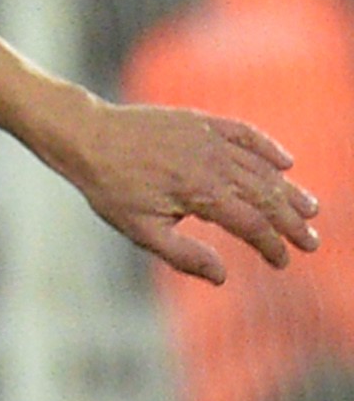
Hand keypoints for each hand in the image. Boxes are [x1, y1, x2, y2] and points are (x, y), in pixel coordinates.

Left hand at [50, 97, 320, 284]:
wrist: (89, 138)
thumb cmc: (111, 189)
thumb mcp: (141, 231)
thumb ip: (183, 255)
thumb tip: (222, 277)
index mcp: (201, 194)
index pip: (252, 225)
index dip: (271, 246)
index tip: (282, 262)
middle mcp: (214, 165)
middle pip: (266, 196)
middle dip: (291, 222)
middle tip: (311, 242)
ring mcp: (211, 140)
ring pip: (262, 168)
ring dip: (289, 190)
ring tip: (309, 209)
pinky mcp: (204, 123)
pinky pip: (246, 134)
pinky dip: (269, 148)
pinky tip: (285, 163)